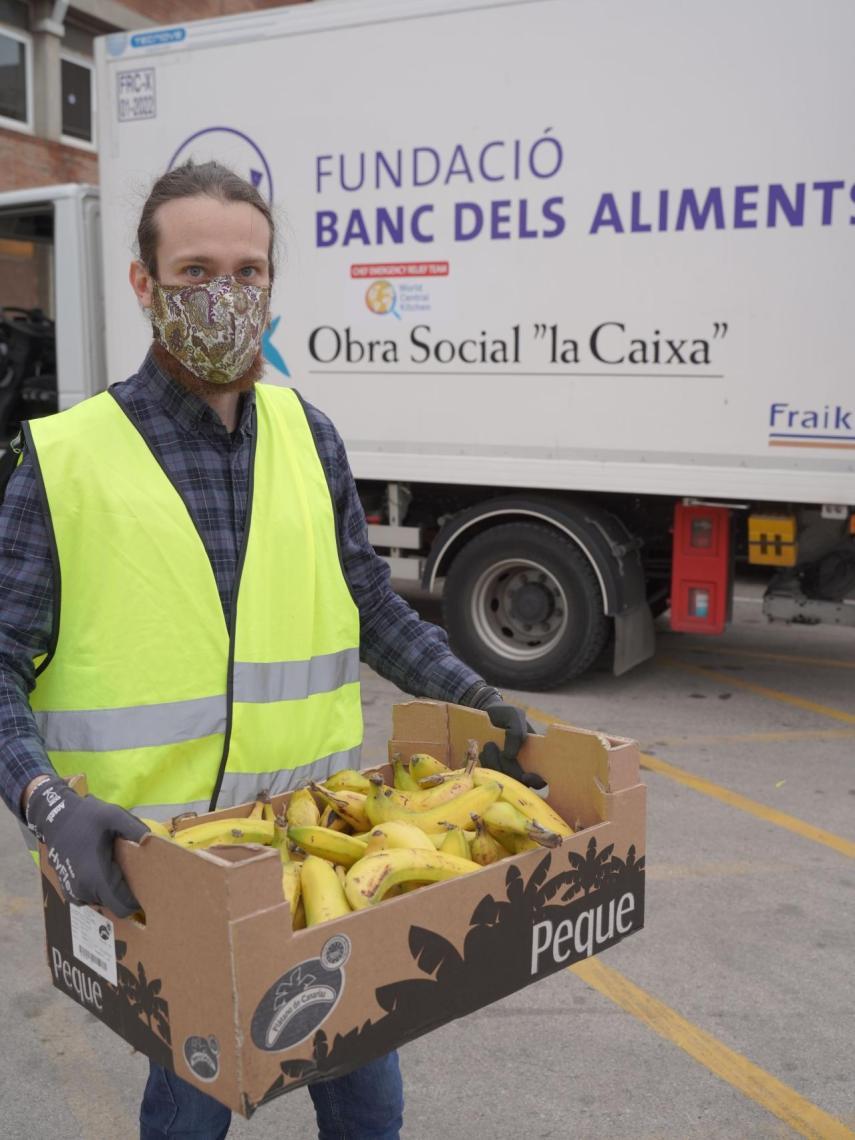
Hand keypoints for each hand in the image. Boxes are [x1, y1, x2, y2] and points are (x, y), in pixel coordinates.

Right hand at [26, 778, 148, 916]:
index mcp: (98, 876)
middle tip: (134, 877)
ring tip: (117, 873)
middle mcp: (84, 889)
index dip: (134, 904)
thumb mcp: (113, 815)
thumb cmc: (87, 818)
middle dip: (124, 896)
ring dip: (109, 893)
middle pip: (113, 906)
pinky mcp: (67, 889)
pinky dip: (97, 891)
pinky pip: (88, 898)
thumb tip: (149, 840)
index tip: (145, 893)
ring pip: (100, 902)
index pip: (121, 906)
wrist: (55, 819)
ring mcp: (73, 891)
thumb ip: (133, 827)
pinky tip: (102, 873)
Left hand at [481, 702, 545, 790]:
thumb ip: (517, 732)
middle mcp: (521, 766)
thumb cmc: (504, 713)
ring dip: (493, 763)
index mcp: (533, 755)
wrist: (486, 711)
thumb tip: (510, 756)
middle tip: (497, 750)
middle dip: (507, 768)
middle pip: (517, 782)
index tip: (525, 775)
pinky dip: (485, 763)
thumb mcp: (514, 715)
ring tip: (489, 745)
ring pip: (501, 780)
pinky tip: (483, 750)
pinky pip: (488, 775)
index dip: (535, 781)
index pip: (539, 779)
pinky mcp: (491, 768)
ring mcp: (505, 769)